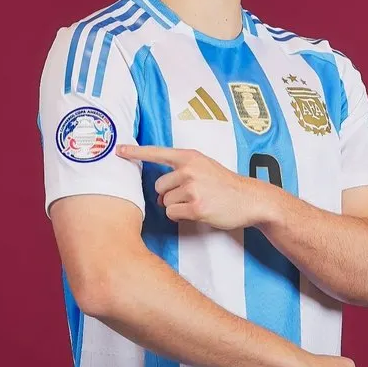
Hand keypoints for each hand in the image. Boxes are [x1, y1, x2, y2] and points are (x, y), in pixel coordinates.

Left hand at [117, 144, 261, 229]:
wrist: (249, 199)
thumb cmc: (224, 184)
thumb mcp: (204, 166)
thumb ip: (182, 169)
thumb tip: (158, 190)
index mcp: (189, 157)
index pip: (157, 153)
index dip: (135, 152)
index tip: (117, 150)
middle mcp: (189, 170)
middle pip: (158, 186)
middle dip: (169, 194)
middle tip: (191, 195)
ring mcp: (192, 188)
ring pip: (165, 202)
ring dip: (177, 206)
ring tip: (198, 202)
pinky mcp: (196, 207)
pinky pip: (173, 214)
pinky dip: (181, 216)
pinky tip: (199, 211)